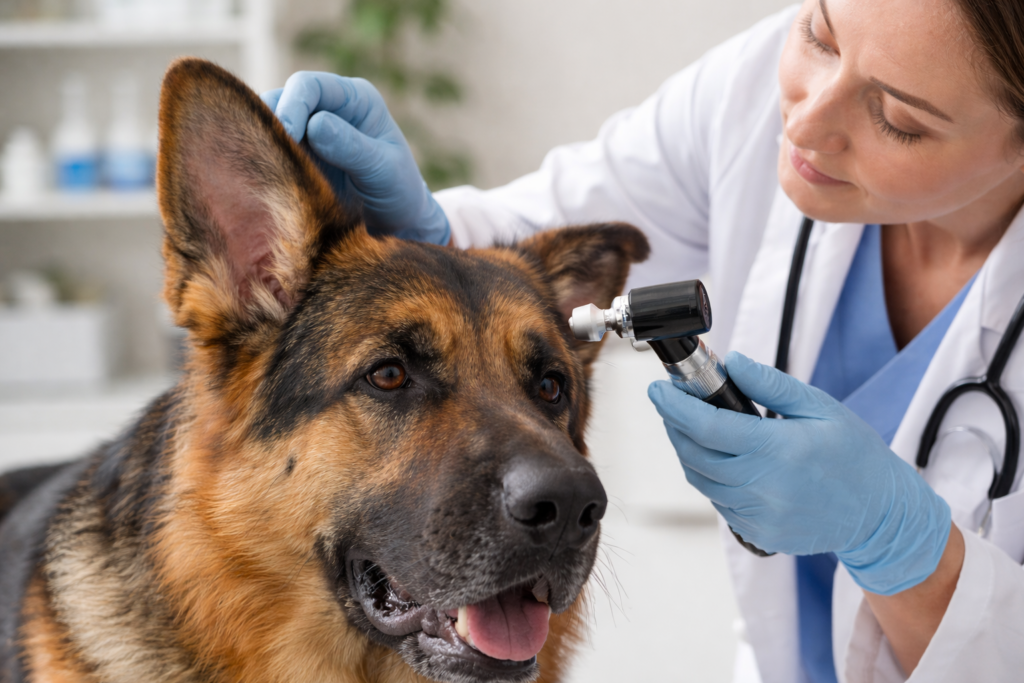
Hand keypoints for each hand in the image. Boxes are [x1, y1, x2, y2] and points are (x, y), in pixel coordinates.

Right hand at [262, 72, 449, 244]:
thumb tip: (315, 125)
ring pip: (266, 127)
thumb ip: (352, 148)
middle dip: (268, 126)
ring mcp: (306, 134)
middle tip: (267, 158)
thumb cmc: (399, 192)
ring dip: (260, 147)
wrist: (397, 224)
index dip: (292, 105)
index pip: (309, 86)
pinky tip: (260, 183)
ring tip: (262, 173)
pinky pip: (266, 154)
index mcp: (354, 99)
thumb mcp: (384, 170)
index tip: (288, 136)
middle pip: (279, 101)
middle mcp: (325, 108)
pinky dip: (261, 164)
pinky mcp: (293, 159)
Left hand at [648, 351, 950, 595]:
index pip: (706, 428)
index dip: (673, 407)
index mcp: (778, 450)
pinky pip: (719, 502)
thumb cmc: (854, 455)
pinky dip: (711, 478)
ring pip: (701, 480)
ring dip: (690, 451)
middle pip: (694, 454)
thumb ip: (769, 385)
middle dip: (675, 425)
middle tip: (672, 403)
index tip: (657, 390)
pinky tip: (724, 460)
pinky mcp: (759, 533)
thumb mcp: (819, 407)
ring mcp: (759, 515)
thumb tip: (730, 362)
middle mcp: (764, 487)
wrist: (882, 515)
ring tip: (696, 428)